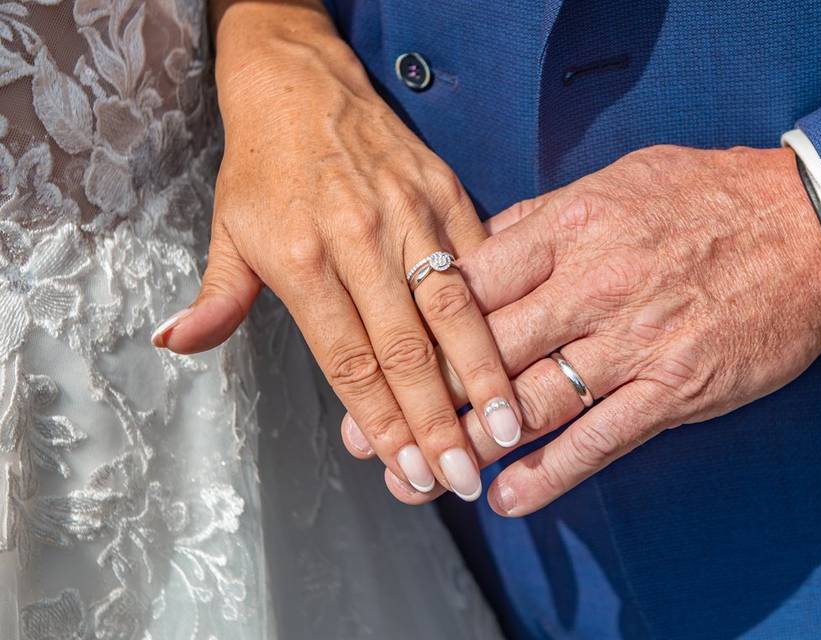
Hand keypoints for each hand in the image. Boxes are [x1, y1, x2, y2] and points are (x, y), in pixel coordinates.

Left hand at [153, 2, 521, 500]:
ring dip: (480, 374)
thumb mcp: (227, 228)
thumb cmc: (265, 166)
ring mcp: (409, 213)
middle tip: (462, 476)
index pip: (348, 359)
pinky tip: (520, 350)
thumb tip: (175, 344)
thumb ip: (215, 297)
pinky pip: (479, 258)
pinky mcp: (445, 191)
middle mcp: (358, 239)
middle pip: (404, 347)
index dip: (380, 421)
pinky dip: (499, 308)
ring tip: (505, 426)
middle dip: (435, 420)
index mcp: (300, 257)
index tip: (406, 470)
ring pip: (452, 308)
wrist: (301, 82)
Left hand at [343, 145, 820, 513]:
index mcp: (571, 226)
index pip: (471, 282)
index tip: (380, 355)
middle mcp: (593, 285)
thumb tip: (479, 244)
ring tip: (427, 473)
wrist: (808, 228)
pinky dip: (551, 474)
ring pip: (532, 402)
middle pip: (485, 350)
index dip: (417, 325)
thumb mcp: (615, 180)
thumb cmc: (706, 197)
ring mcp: (634, 342)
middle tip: (373, 435)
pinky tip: (508, 497)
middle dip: (424, 396)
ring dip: (472, 444)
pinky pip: (600, 440)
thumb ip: (540, 218)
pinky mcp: (673, 389)